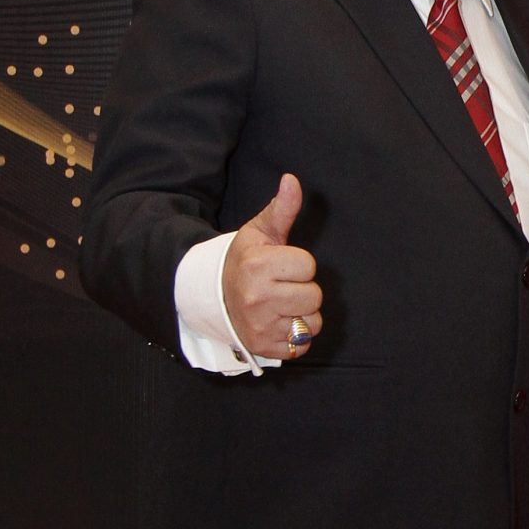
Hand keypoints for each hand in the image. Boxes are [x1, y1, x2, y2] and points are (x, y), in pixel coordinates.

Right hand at [221, 173, 322, 357]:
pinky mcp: (264, 347)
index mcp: (257, 266)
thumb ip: (282, 208)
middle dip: (303, 289)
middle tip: (281, 286)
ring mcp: (260, 326)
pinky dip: (295, 335)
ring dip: (302, 314)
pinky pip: (302, 344)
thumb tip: (292, 180)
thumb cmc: (245, 261)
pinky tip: (278, 322)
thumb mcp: (260, 232)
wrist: (214, 297)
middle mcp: (257, 298)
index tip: (281, 266)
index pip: (308, 266)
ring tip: (280, 304)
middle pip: (314, 295)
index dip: (299, 264)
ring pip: (312, 322)